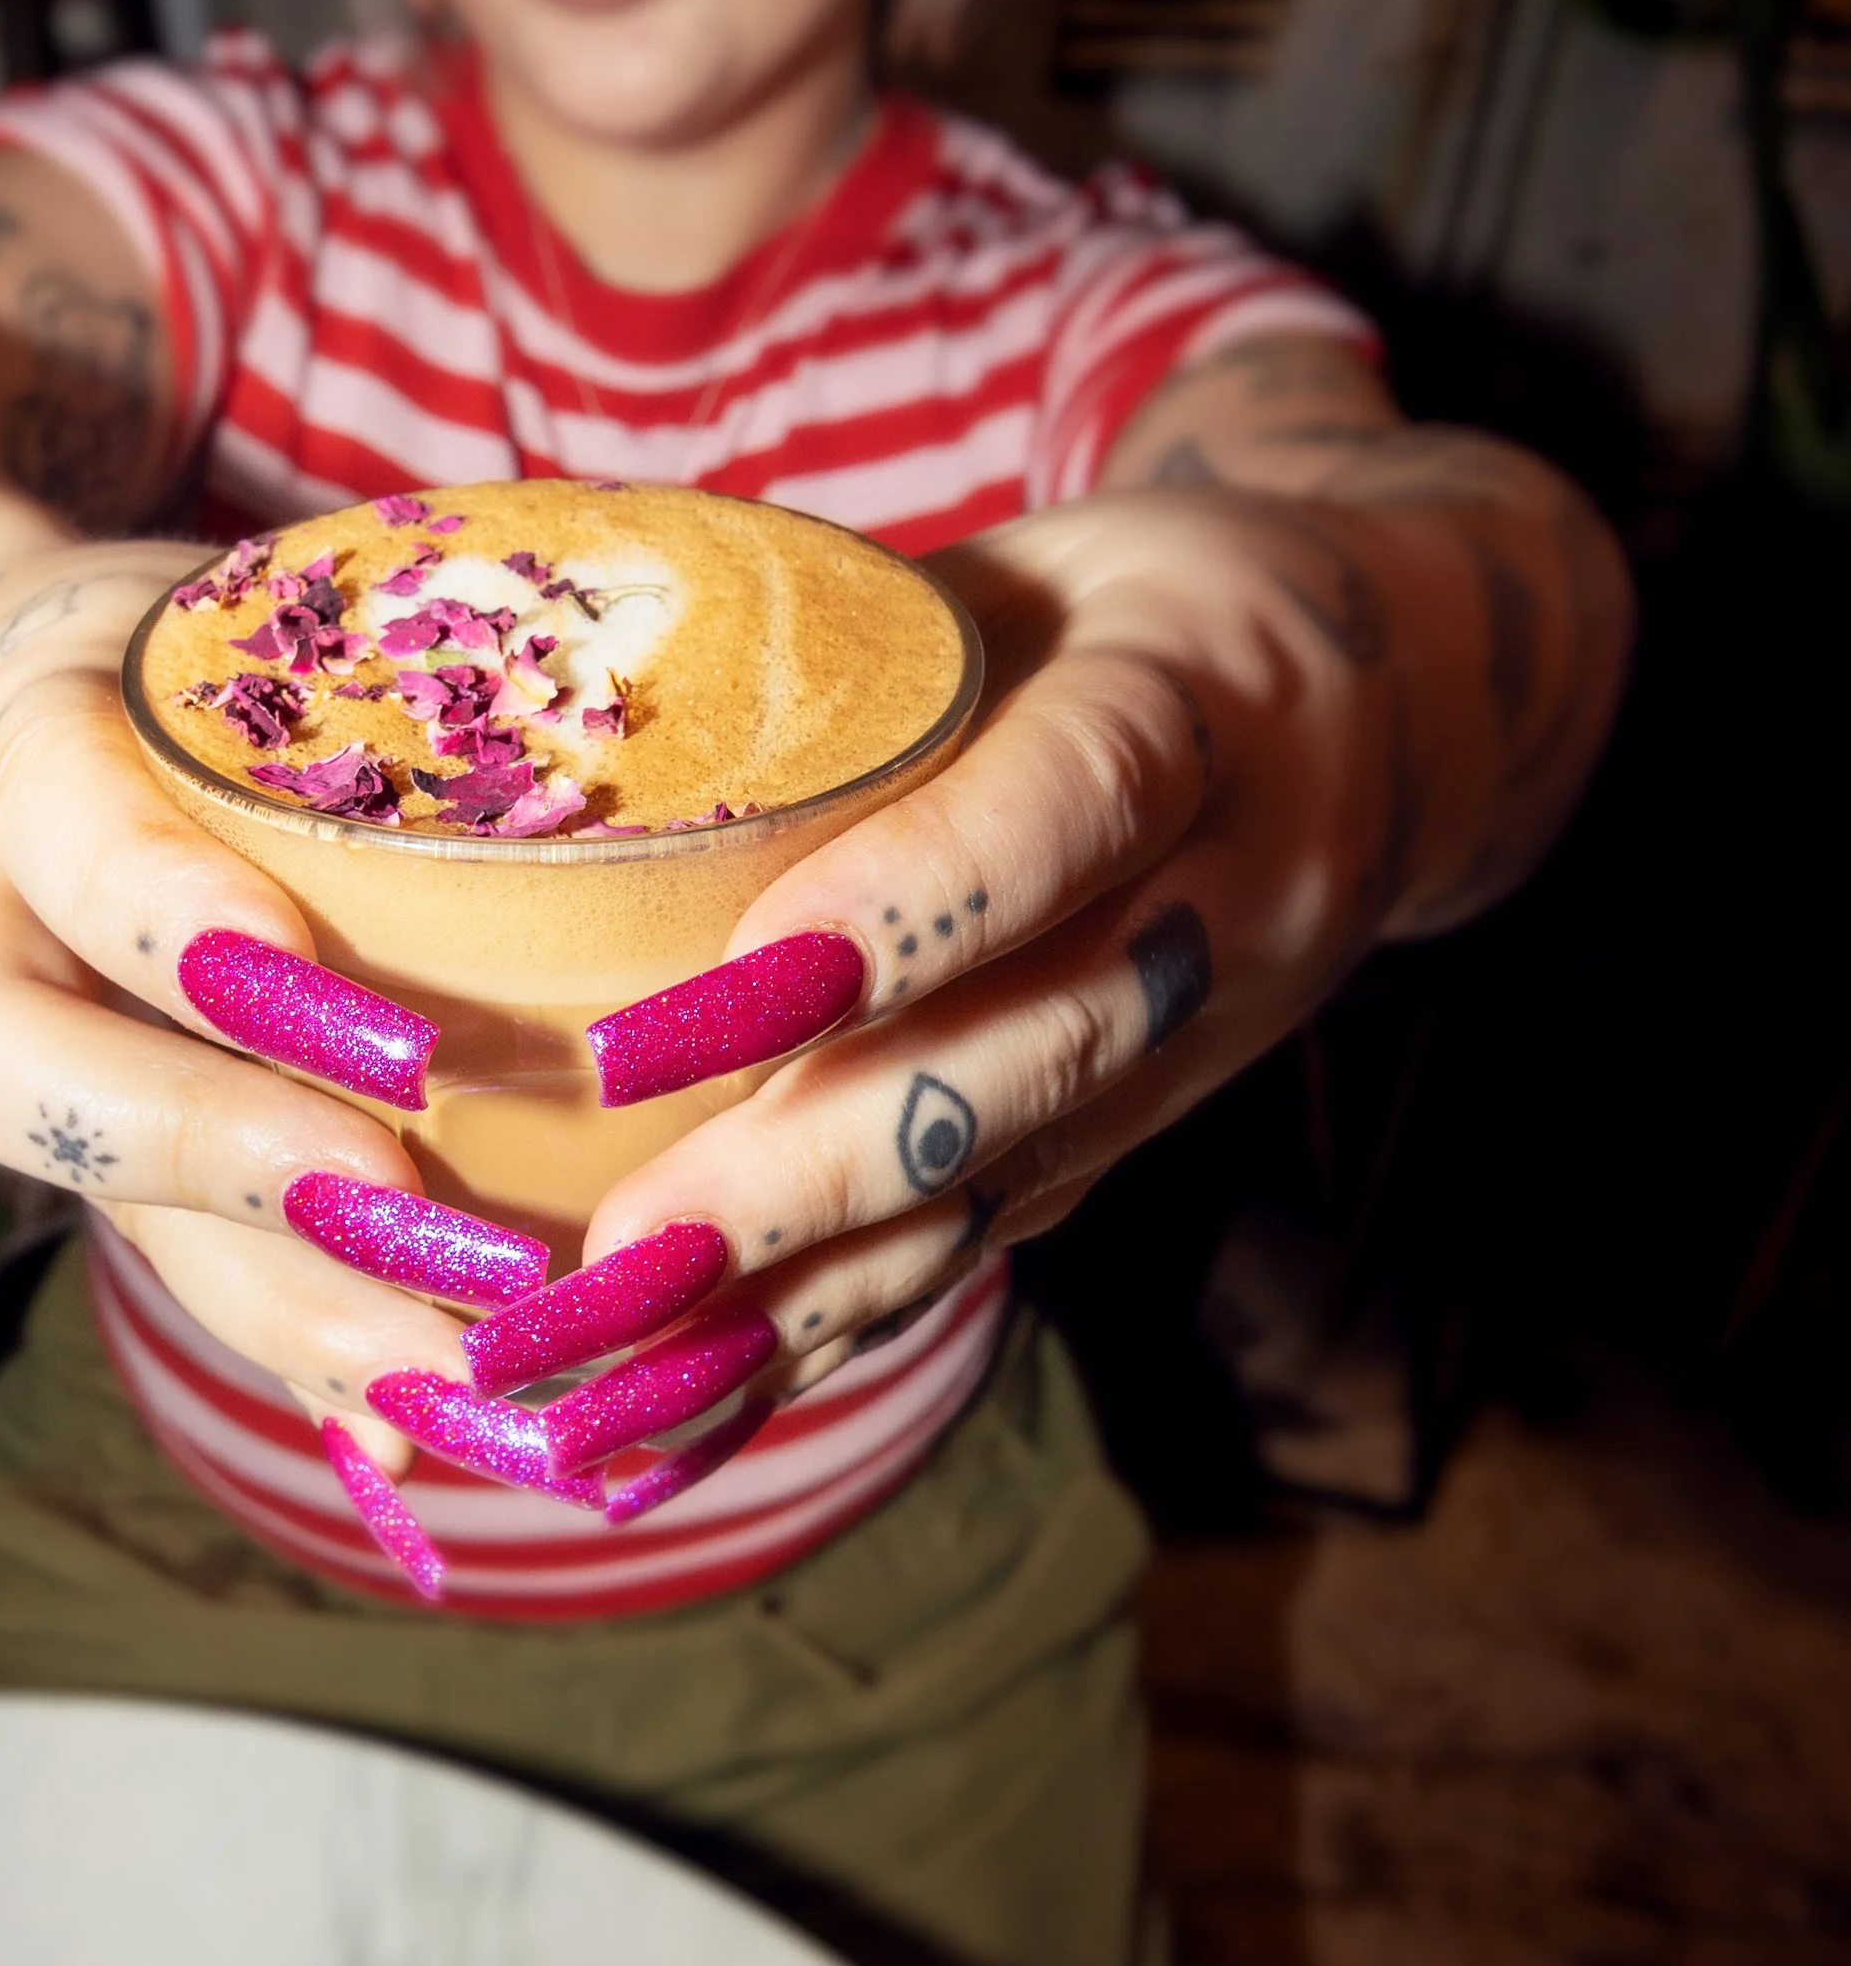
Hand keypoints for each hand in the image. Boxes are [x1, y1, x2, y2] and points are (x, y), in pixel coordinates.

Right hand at [0, 540, 566, 1527]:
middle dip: (216, 1155)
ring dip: (292, 1303)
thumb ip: (415, 628)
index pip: (63, 827)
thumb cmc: (237, 639)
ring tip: (463, 1374)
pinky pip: (198, 1276)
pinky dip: (320, 1361)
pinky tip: (434, 1433)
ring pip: (109, 1216)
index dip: (175, 920)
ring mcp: (44, 1075)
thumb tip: (683, 672)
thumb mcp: (284, 589)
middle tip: (414, 1207)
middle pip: (20, 1079)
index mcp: (16, 760)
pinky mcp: (119, 1174)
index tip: (353, 999)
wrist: (79, 709)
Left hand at [456, 485, 1413, 1471]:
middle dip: (810, 1178)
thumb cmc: (1144, 604)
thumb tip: (559, 685)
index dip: (888, 920)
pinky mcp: (1143, 1132)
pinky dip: (841, 1327)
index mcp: (1199, 706)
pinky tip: (692, 1407)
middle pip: (1028, 1058)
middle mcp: (1230, 900)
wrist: (1406, 708)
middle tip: (616, 1259)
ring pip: (1009, 1186)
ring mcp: (1200, 1044)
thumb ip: (836, 634)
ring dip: (807, 1303)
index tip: (679, 1008)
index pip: (1059, 816)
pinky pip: (995, 1238)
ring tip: (613, 1389)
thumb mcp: (1026, 557)